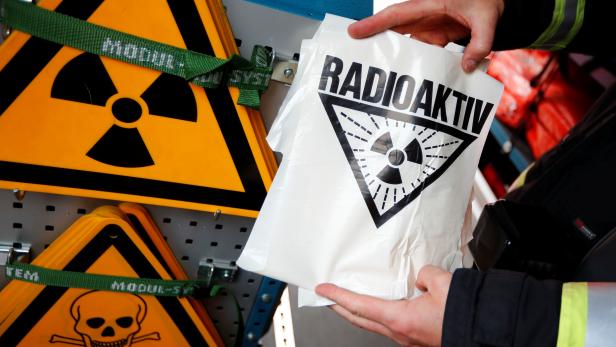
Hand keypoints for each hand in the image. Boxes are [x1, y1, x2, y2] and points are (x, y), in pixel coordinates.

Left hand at [315, 266, 451, 346]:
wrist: (485, 332)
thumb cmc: (464, 314)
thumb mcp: (441, 282)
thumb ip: (424, 273)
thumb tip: (420, 277)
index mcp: (400, 318)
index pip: (359, 305)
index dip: (338, 296)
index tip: (323, 289)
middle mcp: (400, 332)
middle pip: (359, 319)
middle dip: (340, 307)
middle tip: (327, 297)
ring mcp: (407, 338)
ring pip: (373, 324)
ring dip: (358, 312)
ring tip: (349, 301)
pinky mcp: (417, 338)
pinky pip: (390, 325)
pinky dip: (377, 315)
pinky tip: (382, 307)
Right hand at [348, 0, 504, 71]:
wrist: (494, 1)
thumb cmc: (488, 1)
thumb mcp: (488, 18)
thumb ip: (480, 43)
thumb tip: (466, 68)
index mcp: (430, 3)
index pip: (398, 14)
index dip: (375, 23)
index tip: (354, 31)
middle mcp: (423, 15)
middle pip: (393, 28)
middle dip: (373, 40)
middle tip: (353, 55)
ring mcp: (428, 27)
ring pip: (404, 42)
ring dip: (393, 56)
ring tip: (378, 75)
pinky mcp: (435, 37)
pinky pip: (419, 51)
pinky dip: (413, 64)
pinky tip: (408, 80)